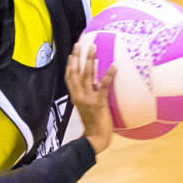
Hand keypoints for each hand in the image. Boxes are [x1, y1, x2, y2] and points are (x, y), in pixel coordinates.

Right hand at [65, 40, 116, 154]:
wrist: (95, 138)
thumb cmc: (94, 123)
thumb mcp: (87, 107)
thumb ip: (88, 95)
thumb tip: (96, 83)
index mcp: (75, 97)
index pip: (69, 78)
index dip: (70, 65)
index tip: (72, 53)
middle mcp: (79, 96)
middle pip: (75, 72)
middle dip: (77, 57)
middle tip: (80, 43)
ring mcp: (88, 99)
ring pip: (86, 75)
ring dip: (89, 60)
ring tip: (93, 47)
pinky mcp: (98, 103)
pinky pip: (103, 86)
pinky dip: (108, 75)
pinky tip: (113, 66)